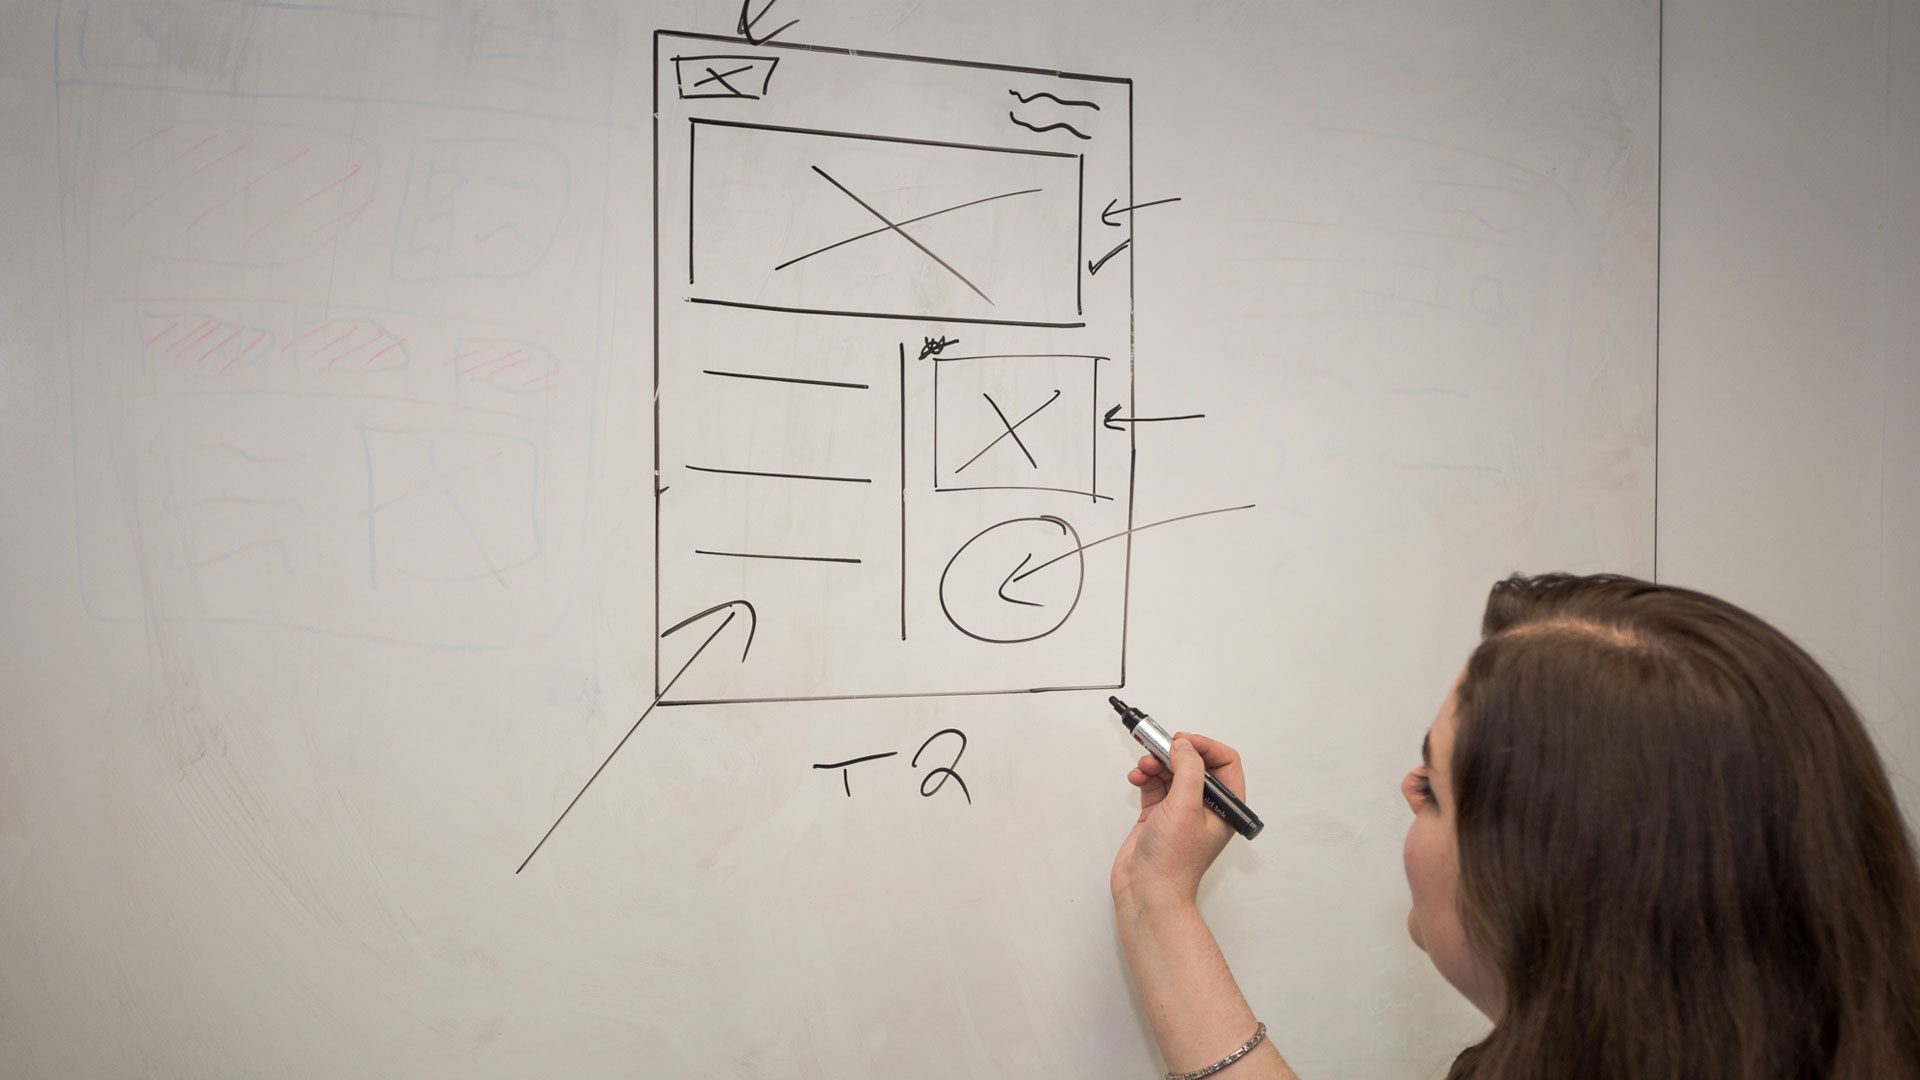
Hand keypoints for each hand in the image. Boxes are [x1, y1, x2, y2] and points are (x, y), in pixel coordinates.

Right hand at [1110, 732, 1247, 912]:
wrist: (1146, 891)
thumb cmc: (1173, 865)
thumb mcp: (1185, 808)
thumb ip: (1188, 771)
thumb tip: (1185, 746)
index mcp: (1225, 808)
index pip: (1225, 763)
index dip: (1205, 747)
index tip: (1183, 741)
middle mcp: (1205, 808)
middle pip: (1195, 764)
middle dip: (1175, 753)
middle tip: (1158, 745)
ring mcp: (1181, 811)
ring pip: (1172, 772)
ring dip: (1156, 763)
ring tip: (1144, 765)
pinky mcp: (1159, 815)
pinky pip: (1154, 784)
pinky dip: (1145, 777)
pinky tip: (1137, 777)